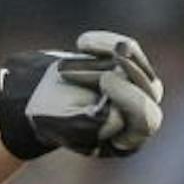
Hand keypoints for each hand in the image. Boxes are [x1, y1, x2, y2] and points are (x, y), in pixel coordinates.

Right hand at [0, 30, 162, 160]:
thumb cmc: (51, 117)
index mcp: (126, 141)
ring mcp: (137, 90)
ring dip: (109, 55)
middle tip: (95, 64)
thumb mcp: (68, 125)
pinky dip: (105, 43)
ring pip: (139, 66)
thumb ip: (96, 125)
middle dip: (121, 73)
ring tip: (80, 47)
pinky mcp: (129, 68)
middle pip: (149, 90)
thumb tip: (119, 115)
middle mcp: (138, 116)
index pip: (146, 120)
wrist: (35, 99)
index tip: (105, 79)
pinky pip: (128, 49)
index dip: (131, 98)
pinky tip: (82, 44)